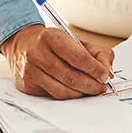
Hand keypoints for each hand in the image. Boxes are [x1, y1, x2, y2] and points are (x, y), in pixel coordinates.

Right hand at [0, 25, 114, 99]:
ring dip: (81, 93)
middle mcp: (37, 53)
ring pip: (62, 90)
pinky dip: (68, 96)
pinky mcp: (27, 85)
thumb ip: (98, 54)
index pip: (78, 57)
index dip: (94, 69)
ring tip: (90, 90)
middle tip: (101, 88)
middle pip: (71, 76)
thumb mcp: (76, 40)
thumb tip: (108, 72)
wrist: (23, 44)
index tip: (105, 76)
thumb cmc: (53, 43)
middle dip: (91, 85)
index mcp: (51, 36)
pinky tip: (75, 91)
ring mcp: (30, 70)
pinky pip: (53, 95)